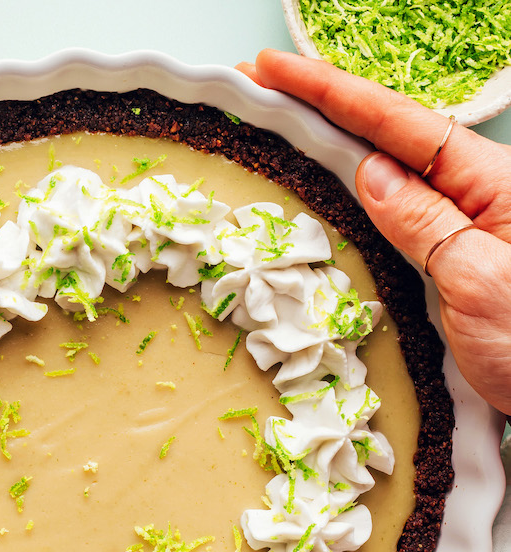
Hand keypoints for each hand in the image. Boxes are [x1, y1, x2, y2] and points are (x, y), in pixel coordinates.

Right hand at [237, 49, 510, 414]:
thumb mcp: (475, 279)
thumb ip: (423, 223)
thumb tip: (370, 172)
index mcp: (491, 182)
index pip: (399, 124)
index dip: (333, 93)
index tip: (276, 72)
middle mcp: (476, 190)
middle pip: (391, 130)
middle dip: (325, 102)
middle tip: (262, 84)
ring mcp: (464, 219)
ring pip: (391, 164)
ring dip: (335, 137)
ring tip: (284, 116)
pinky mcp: (453, 250)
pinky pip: (397, 204)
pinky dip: (356, 182)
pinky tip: (333, 171)